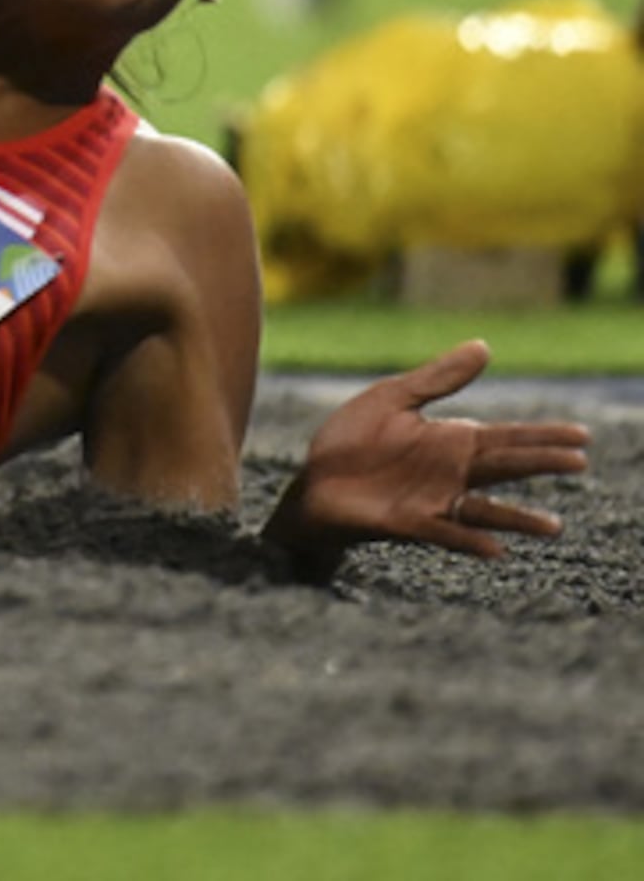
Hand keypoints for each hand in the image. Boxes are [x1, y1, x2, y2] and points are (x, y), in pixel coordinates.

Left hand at [273, 341, 589, 565]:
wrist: (312, 480)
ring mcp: (433, 500)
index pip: (507, 437)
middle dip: (540, 464)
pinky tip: (495, 550)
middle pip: (504, 467)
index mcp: (451, 441)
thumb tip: (485, 345)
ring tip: (553, 527)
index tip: (583, 435)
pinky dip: (469, 540)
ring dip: (517, 518)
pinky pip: (446, 533)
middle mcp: (451, 473)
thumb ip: (437, 379)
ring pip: (486, 511)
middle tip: (579, 462)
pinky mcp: (409, 522)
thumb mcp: (393, 398)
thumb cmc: (352, 440)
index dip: (543, 436)